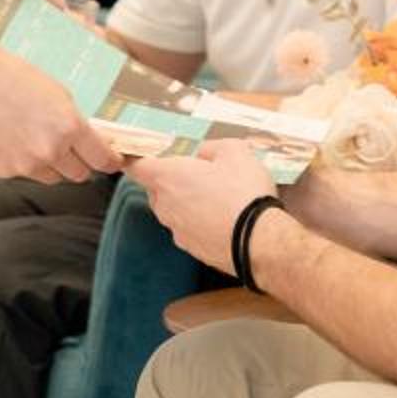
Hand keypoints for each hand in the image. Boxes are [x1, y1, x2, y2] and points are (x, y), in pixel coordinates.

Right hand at [0, 33, 120, 182]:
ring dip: (54, 166)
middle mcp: (50, 151)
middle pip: (79, 175)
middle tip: (73, 149)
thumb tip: (90, 144)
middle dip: (80, 163)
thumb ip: (76, 124)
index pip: (102, 159)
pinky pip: (26, 174)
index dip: (111, 161)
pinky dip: (26, 163)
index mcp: (69, 127)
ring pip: (53, 177)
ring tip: (38, 140)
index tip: (113, 161)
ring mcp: (26, 165)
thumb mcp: (59, 94)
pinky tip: (15, 140)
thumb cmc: (15, 77)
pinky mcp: (5, 171)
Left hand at [127, 140, 283, 275]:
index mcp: (168, 177)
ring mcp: (177, 231)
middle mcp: (165, 206)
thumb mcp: (235, 152)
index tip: (143, 157)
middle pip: (156, 190)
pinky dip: (200, 224)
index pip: (136, 167)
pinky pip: (189, 230)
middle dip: (171, 181)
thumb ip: (213, 147)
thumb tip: (204, 154)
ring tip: (218, 198)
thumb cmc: (243, 192)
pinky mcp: (192, 250)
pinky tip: (224, 220)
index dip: (138, 160)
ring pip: (173, 211)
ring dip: (187, 203)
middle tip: (199, 174)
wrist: (259, 242)